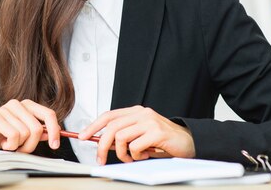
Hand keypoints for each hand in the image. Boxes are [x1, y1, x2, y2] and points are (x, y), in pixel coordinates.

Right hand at [0, 99, 59, 152]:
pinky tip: (4, 144)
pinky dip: (10, 145)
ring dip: (18, 146)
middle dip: (31, 145)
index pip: (49, 114)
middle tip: (21, 149)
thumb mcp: (22, 134)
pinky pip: (14, 135)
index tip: (55, 145)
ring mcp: (7, 109)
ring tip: (9, 145)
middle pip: (37, 128)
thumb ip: (37, 132)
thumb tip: (52, 134)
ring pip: (25, 134)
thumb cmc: (1, 134)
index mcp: (28, 106)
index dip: (55, 130)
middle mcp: (19, 104)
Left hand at [78, 105, 194, 164]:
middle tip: (100, 159)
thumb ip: (124, 136)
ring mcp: (149, 121)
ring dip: (121, 153)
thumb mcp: (140, 136)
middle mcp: (142, 113)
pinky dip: (136, 155)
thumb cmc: (163, 141)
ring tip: (131, 158)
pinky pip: (135, 146)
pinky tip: (144, 156)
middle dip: (101, 145)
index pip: (109, 115)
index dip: (93, 126)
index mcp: (136, 112)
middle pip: (111, 127)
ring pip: (121, 137)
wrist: (188, 142)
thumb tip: (103, 143)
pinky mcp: (156, 132)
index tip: (82, 136)